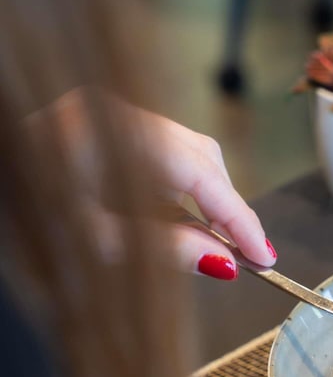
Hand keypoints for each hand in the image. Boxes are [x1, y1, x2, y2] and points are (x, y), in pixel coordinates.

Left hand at [25, 87, 275, 279]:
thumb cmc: (19, 216)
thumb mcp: (90, 245)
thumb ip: (162, 250)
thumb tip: (223, 263)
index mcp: (109, 133)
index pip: (202, 176)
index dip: (239, 219)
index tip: (264, 257)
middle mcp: (113, 113)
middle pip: (202, 157)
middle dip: (228, 207)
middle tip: (245, 257)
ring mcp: (108, 117)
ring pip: (187, 153)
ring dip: (207, 199)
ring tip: (216, 246)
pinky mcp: (103, 129)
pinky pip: (162, 155)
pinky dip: (180, 190)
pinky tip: (182, 224)